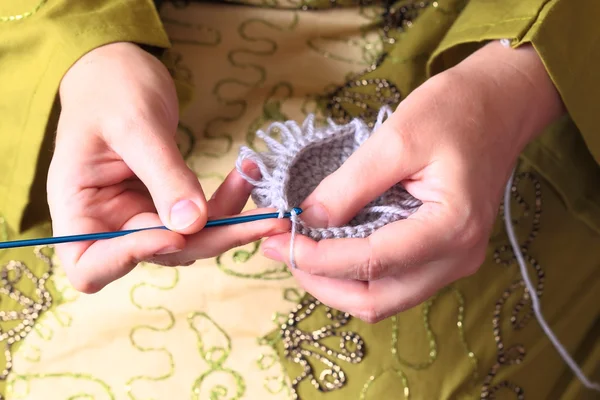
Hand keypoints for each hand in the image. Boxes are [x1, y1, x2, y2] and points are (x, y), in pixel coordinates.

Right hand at [48, 42, 287, 292]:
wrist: (120, 69)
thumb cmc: (112, 86)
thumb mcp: (136, 125)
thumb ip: (163, 176)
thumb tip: (192, 225)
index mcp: (76, 206)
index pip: (90, 264)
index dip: (133, 257)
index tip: (176, 232)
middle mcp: (105, 221)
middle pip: (154, 254)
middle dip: (210, 239)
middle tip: (263, 222)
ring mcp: (137, 215)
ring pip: (187, 240)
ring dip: (227, 223)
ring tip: (259, 190)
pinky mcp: (164, 206)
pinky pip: (200, 219)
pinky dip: (226, 205)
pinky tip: (246, 177)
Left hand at [261, 42, 563, 321]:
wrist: (499, 106)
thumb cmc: (454, 111)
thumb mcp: (395, 139)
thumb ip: (347, 186)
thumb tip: (305, 222)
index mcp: (452, 227)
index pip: (372, 261)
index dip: (317, 257)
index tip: (276, 239)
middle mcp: (458, 257)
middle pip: (377, 300)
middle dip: (321, 282)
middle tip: (280, 252)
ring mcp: (453, 261)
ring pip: (382, 298)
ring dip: (335, 283)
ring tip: (298, 252)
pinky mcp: (443, 255)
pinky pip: (393, 281)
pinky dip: (355, 274)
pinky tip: (329, 250)